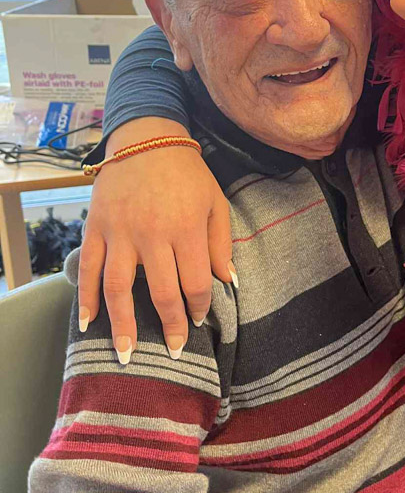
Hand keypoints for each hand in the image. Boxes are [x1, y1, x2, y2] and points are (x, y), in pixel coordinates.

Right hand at [78, 117, 233, 364]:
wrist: (148, 139)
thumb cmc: (188, 174)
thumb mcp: (216, 203)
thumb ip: (222, 244)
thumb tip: (229, 282)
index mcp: (187, 228)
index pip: (196, 282)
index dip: (198, 306)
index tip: (196, 320)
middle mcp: (153, 234)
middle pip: (162, 292)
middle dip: (169, 326)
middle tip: (173, 349)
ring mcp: (121, 232)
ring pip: (119, 288)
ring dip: (123, 325)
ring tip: (126, 353)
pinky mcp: (97, 227)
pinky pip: (88, 267)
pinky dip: (85, 297)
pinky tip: (88, 322)